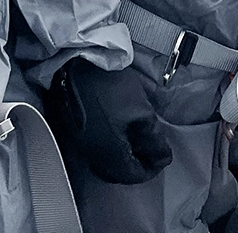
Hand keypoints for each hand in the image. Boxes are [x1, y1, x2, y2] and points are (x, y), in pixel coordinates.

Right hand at [46, 59, 173, 184]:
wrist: (77, 62)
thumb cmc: (110, 86)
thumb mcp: (143, 112)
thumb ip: (155, 140)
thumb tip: (161, 157)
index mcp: (110, 156)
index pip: (136, 175)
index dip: (154, 165)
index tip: (162, 153)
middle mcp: (93, 155)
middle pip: (120, 171)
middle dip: (138, 161)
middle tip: (150, 146)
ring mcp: (82, 143)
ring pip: (107, 159)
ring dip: (124, 152)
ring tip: (136, 134)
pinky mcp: (75, 130)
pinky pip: (96, 147)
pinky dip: (110, 143)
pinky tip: (118, 127)